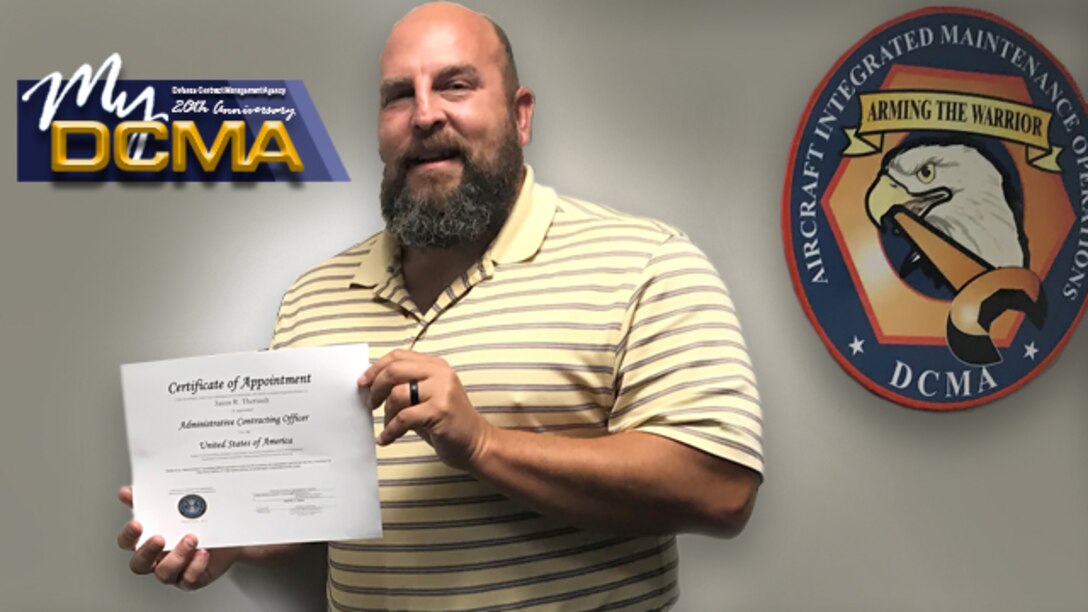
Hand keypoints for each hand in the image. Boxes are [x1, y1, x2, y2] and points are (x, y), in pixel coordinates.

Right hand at [116, 486, 242, 590]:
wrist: (229, 531)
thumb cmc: (199, 519)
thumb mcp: (176, 505)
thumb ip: (150, 499)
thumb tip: (127, 492)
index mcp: (148, 539)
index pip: (127, 542)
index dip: (128, 535)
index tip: (137, 524)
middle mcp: (158, 558)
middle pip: (139, 564)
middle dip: (148, 551)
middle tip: (160, 538)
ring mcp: (174, 570)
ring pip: (164, 573)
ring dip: (177, 556)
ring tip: (192, 538)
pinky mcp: (192, 579)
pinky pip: (188, 579)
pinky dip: (195, 566)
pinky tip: (203, 552)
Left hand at [359, 349, 493, 469]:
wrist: (477, 443)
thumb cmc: (448, 422)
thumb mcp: (428, 396)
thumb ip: (406, 386)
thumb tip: (372, 387)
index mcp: (436, 365)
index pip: (398, 356)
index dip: (376, 368)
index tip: (363, 382)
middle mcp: (440, 374)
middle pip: (395, 370)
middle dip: (375, 388)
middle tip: (369, 404)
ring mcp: (442, 391)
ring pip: (397, 394)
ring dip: (386, 413)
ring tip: (387, 425)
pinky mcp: (440, 411)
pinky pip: (403, 418)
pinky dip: (390, 430)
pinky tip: (387, 438)